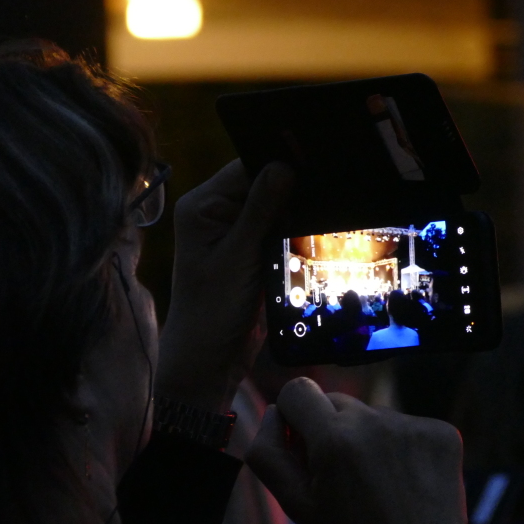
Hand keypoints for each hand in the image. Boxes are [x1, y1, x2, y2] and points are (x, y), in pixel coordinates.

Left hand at [156, 160, 293, 412]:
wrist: (210, 358)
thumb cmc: (212, 310)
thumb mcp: (239, 256)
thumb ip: (261, 209)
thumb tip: (283, 165)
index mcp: (201, 205)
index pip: (246, 167)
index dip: (280, 166)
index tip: (314, 170)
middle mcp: (215, 212)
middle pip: (263, 184)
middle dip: (291, 192)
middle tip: (322, 199)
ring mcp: (234, 232)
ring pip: (276, 207)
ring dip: (295, 214)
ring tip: (316, 222)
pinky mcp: (250, 251)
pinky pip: (277, 230)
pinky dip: (293, 233)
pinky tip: (311, 237)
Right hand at [246, 377, 481, 523]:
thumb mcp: (295, 505)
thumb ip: (268, 453)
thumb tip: (274, 413)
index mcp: (333, 438)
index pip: (297, 389)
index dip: (293, 416)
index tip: (303, 445)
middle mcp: (374, 420)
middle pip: (335, 401)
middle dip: (329, 429)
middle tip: (341, 474)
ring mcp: (413, 424)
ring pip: (372, 415)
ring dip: (367, 438)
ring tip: (379, 484)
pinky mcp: (443, 431)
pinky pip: (407, 425)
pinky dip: (402, 447)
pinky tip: (406, 481)